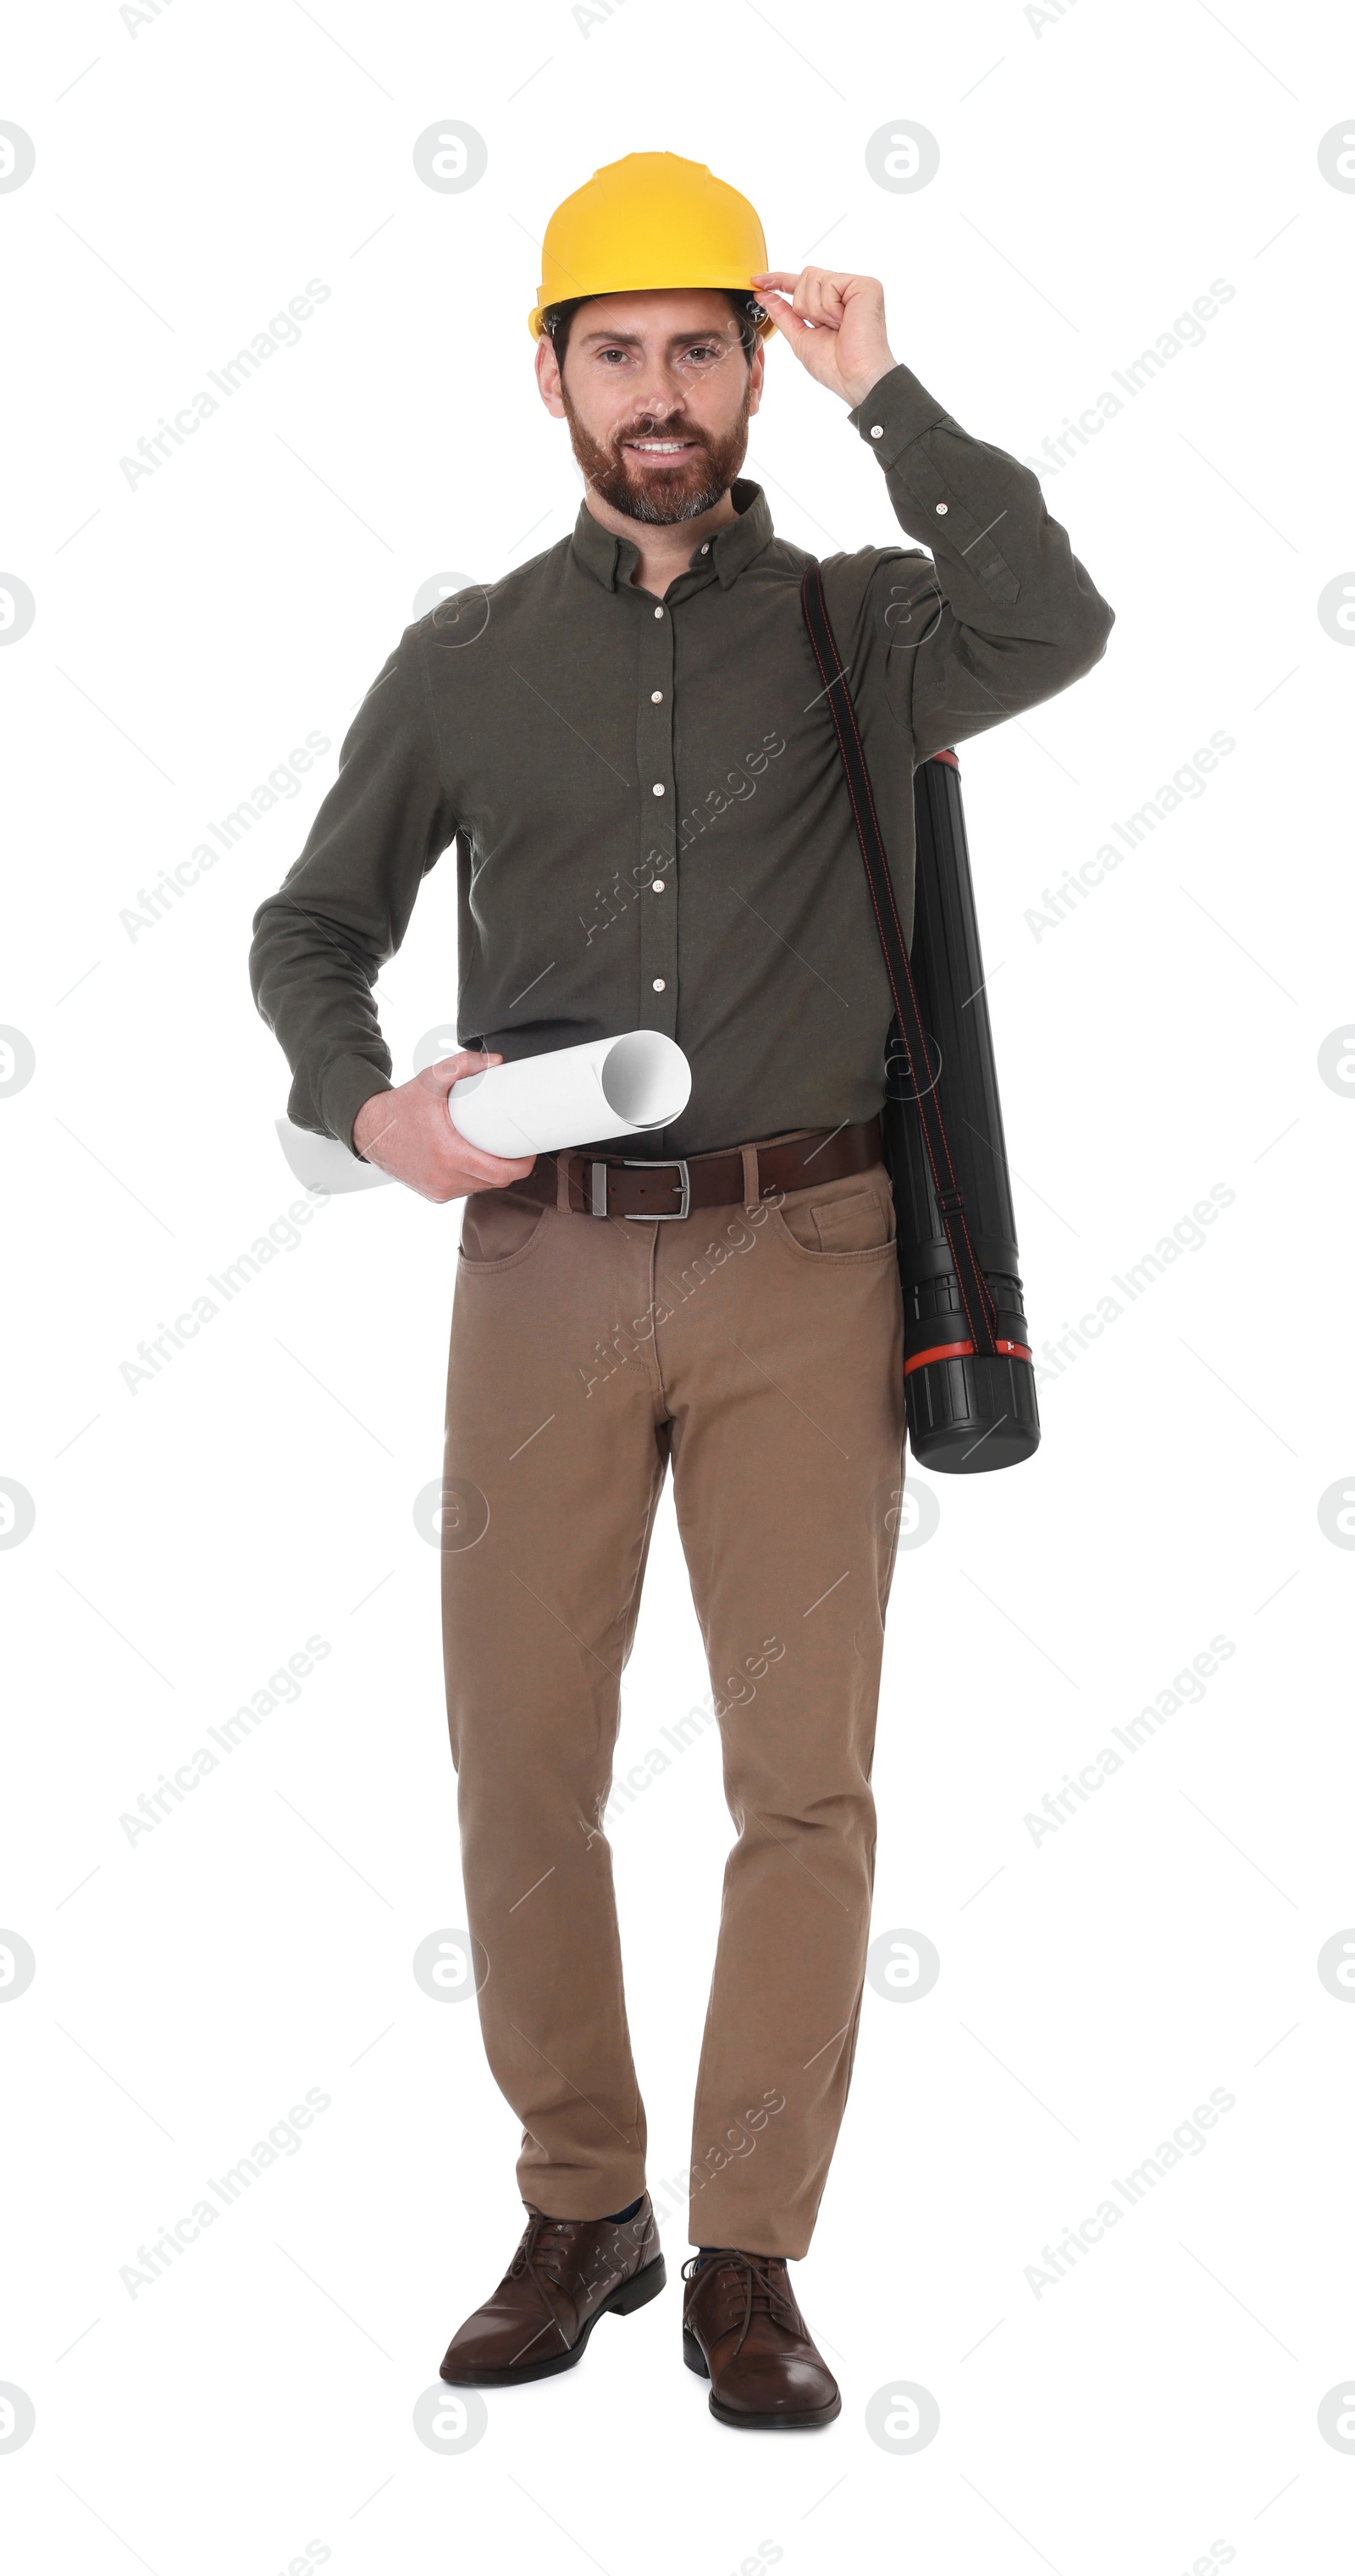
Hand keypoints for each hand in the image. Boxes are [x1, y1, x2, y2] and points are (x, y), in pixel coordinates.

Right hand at [351, 1051, 535, 1204]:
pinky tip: (477, 1163)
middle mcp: (444, 1178)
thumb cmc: (402, 1107)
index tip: (529, 1152)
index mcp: (448, 1155)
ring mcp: (439, 1190)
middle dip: (511, 1167)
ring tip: (498, 1153)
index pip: (500, 1173)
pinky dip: (475, 1179)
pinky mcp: (434, 1195)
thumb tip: (497, 1062)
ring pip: (481, 1187)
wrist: (370, 1130)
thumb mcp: (431, 1079)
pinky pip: (466, 1190)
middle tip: (517, 1148)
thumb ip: (464, 1065)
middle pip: (494, 1182)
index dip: (522, 1165)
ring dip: (492, 1174)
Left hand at [750, 268, 896, 409]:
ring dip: (816, 310)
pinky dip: (829, 308)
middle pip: (805, 277)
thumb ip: (783, 314)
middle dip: (804, 307)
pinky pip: (829, 283)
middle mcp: (846, 291)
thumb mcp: (800, 338)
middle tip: (825, 328)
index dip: (778, 280)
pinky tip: (844, 322)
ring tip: (837, 327)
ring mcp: (857, 287)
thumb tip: (763, 295)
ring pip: (813, 278)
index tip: (756, 281)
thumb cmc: (835, 367)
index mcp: (833, 303)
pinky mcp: (866, 285)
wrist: (855, 379)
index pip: (801, 284)